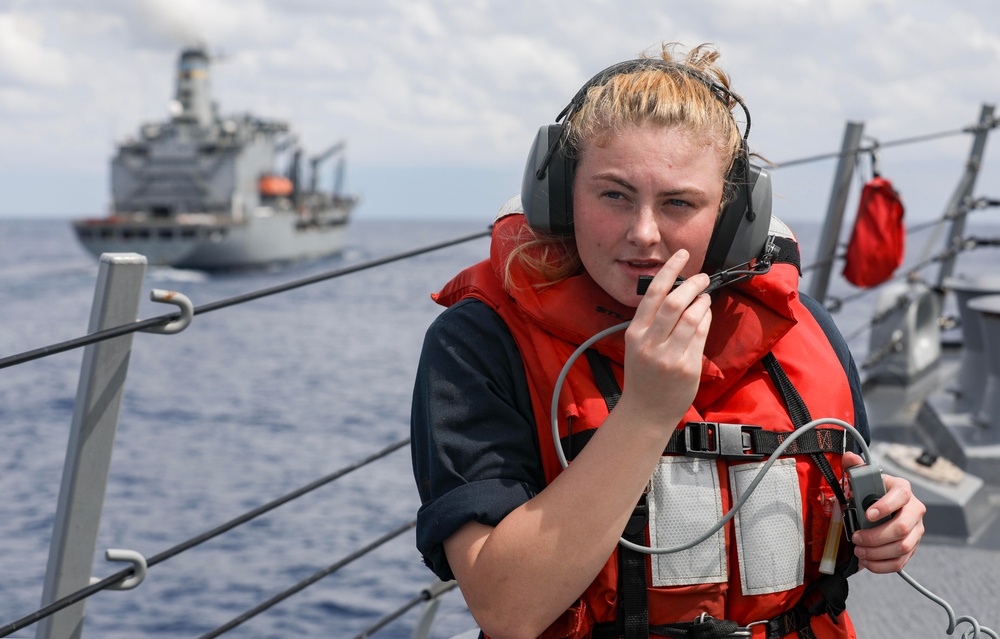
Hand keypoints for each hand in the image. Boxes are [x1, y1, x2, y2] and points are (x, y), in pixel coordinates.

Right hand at [620, 249, 711, 427]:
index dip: (670, 270)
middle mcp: (650, 343)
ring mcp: (669, 356)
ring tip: (705, 296)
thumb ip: (651, 322)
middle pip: (675, 303)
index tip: (682, 255)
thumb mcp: (637, 346)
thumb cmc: (643, 376)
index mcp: (635, 333)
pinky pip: (701, 335)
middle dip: (693, 284)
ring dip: (702, 301)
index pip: (653, 294)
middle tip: (703, 277)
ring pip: (692, 317)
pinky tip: (705, 314)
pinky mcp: (687, 367)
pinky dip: (706, 319)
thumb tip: (677, 292)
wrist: (645, 412)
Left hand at [842, 451, 925, 572]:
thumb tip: (848, 457)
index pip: (901, 496)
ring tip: (859, 551)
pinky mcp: (912, 547)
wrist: (879, 506)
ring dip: (877, 553)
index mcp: (903, 489)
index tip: (867, 514)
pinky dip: (882, 566)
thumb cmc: (870, 492)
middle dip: (876, 536)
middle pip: (903, 528)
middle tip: (856, 538)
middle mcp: (914, 510)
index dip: (885, 506)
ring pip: (903, 547)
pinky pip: (901, 562)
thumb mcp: (862, 478)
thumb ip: (855, 467)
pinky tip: (867, 562)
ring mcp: (916, 530)